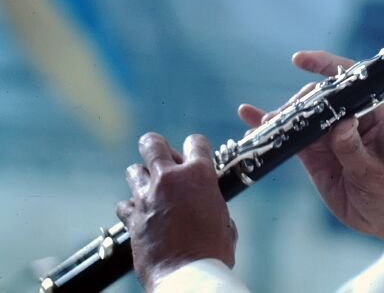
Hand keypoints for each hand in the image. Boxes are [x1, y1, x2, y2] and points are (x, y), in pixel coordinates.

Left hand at [116, 133, 236, 291]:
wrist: (188, 276)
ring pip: (133, 170)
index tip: (195, 154)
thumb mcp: (224, 221)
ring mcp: (148, 197)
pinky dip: (132, 208)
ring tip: (150, 188)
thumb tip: (206, 206)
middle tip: (161, 156)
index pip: (196, 142)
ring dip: (142, 176)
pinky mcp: (132, 218)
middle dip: (155, 146)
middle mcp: (170, 179)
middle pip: (153, 144)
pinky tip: (141, 215)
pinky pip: (124, 204)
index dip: (196, 146)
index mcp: (200, 175)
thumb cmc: (213, 252)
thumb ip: (212, 204)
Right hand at [239, 50, 383, 241]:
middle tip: (286, 119)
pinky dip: (271, 127)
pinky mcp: (314, 152)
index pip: (350, 80)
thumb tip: (341, 125)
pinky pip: (291, 136)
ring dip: (282, 116)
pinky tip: (249, 117)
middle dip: (300, 103)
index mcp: (373, 113)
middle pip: (319, 97)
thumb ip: (355, 150)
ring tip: (267, 126)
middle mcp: (349, 117)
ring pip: (301, 116)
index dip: (325, 66)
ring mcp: (329, 134)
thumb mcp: (375, 172)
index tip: (300, 60)